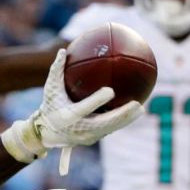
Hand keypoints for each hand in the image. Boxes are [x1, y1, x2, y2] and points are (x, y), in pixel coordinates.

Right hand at [1, 50, 144, 166]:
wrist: (47, 133)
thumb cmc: (50, 106)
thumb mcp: (50, 89)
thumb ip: (56, 70)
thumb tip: (64, 51)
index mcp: (68, 115)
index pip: (84, 108)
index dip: (97, 100)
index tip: (111, 90)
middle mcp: (79, 128)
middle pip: (105, 123)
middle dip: (122, 115)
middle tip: (137, 104)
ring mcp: (87, 136)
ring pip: (111, 128)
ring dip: (127, 120)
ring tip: (141, 109)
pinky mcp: (93, 139)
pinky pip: (110, 129)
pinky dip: (122, 121)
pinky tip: (134, 112)